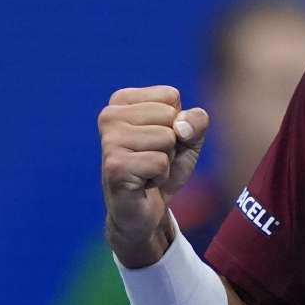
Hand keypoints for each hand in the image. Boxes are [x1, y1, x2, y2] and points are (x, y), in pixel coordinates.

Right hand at [98, 85, 208, 266]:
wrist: (146, 210)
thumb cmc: (164, 166)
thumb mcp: (189, 137)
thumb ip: (196, 120)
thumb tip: (181, 127)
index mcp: (122, 100)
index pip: (170, 95)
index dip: (177, 122)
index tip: (158, 140)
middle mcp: (109, 115)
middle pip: (169, 115)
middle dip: (172, 142)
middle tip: (152, 158)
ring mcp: (109, 141)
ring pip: (167, 138)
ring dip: (165, 160)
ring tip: (147, 170)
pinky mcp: (114, 166)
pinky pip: (160, 162)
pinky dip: (160, 176)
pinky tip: (143, 183)